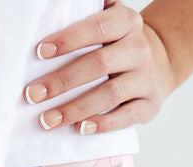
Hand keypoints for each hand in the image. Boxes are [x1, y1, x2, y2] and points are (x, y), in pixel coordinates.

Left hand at [27, 1, 175, 136]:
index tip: (40, 52)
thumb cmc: (119, 44)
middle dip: (62, 81)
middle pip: (98, 64)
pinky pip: (126, 117)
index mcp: (127, 22)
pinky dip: (103, 124)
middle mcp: (138, 49)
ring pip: (109, 94)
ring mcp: (146, 78)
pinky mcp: (149, 105)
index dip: (69, 39)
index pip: (97, 27)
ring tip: (48, 120)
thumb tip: (53, 10)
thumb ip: (87, 16)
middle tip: (33, 95)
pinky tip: (80, 129)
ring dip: (75, 109)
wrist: (159, 64)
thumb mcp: (110, 21)